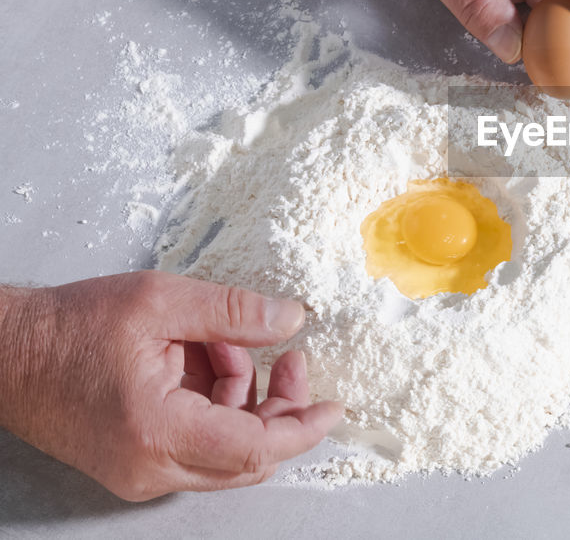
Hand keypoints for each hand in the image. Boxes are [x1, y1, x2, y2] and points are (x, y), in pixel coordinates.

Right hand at [0, 272, 342, 500]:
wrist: (9, 354)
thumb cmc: (70, 328)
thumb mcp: (161, 301)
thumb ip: (235, 312)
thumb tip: (292, 318)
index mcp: (157, 431)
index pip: (255, 449)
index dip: (302, 428)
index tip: (333, 407)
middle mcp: (150, 467)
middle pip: (248, 457)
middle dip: (280, 406)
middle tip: (288, 357)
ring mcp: (141, 472)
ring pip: (227, 452)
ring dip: (244, 399)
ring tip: (222, 343)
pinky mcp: (137, 464)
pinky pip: (201, 446)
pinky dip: (216, 406)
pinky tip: (203, 361)